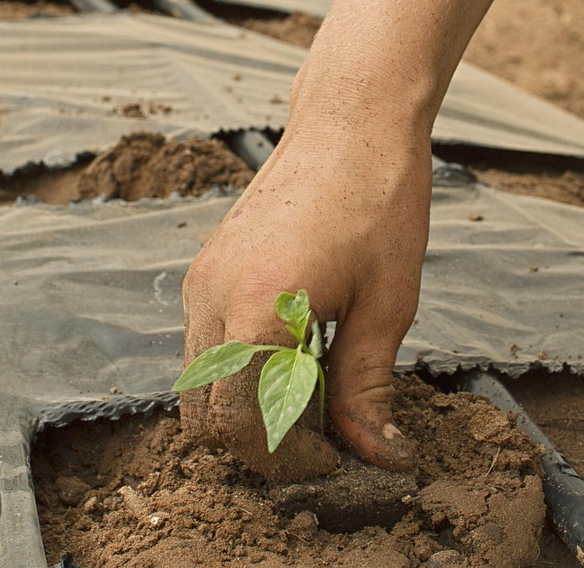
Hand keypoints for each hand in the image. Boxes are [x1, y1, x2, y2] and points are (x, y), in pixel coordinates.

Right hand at [179, 119, 429, 481]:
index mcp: (255, 311)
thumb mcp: (386, 306)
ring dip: (244, 410)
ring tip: (312, 401)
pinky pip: (204, 345)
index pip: (239, 426)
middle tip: (321, 445)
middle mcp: (211, 297)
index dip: (286, 460)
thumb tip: (377, 455)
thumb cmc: (379, 203)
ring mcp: (201, 280)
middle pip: (204, 416)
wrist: (351, 123)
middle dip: (257, 446)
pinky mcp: (206, 268)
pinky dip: (237, 373)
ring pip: (198, 384)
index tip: (335, 460)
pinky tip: (294, 359)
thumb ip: (366, 389)